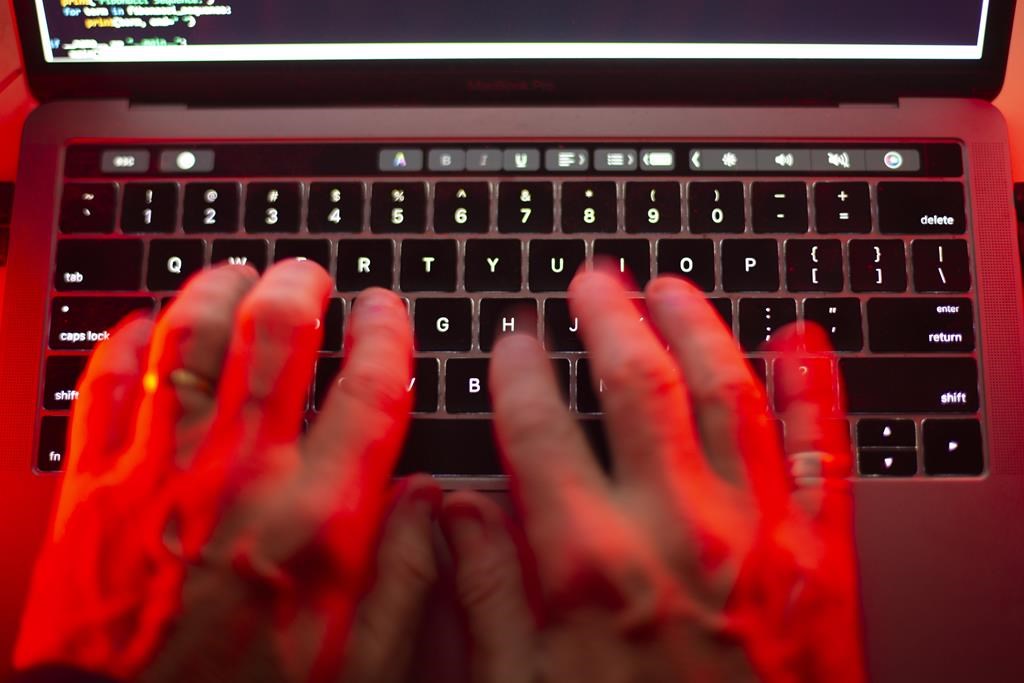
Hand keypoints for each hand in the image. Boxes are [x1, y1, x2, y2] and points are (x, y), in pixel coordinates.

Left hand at [15, 262, 440, 682]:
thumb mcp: (360, 662)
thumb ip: (408, 573)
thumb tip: (433, 502)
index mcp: (318, 514)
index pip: (370, 385)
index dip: (386, 331)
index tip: (386, 310)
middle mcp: (243, 471)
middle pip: (276, 333)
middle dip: (299, 285)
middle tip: (308, 274)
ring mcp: (162, 464)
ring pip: (191, 334)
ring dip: (217, 289)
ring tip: (235, 274)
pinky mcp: (96, 480)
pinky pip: (108, 379)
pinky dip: (129, 341)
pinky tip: (146, 329)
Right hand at [442, 269, 864, 682]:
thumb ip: (488, 592)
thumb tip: (448, 513)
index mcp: (588, 565)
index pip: (537, 427)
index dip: (517, 369)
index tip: (512, 340)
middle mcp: (673, 530)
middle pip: (634, 383)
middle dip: (608, 316)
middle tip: (593, 281)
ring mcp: (754, 535)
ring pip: (725, 391)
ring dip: (696, 326)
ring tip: (671, 287)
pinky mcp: (819, 557)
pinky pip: (823, 449)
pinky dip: (815, 386)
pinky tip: (801, 340)